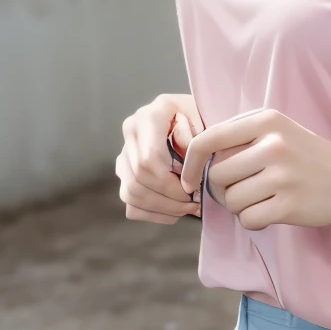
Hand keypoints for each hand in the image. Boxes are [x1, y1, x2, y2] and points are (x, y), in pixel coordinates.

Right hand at [116, 93, 203, 224]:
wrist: (191, 116)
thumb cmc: (201, 118)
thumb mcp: (205, 120)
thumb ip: (196, 138)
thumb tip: (183, 166)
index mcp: (150, 116)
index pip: (149, 159)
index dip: (170, 183)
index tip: (193, 191)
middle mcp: (131, 132)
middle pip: (139, 178)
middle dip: (168, 199)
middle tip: (193, 205)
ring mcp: (125, 152)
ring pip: (130, 193)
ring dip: (160, 208)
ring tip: (186, 209)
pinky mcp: (125, 171)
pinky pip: (130, 202)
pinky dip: (151, 213)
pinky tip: (173, 212)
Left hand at [178, 108, 330, 230]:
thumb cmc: (307, 156)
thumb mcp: (279, 130)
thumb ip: (241, 136)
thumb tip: (196, 158)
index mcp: (267, 121)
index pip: (209, 139)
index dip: (190, 162)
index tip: (187, 179)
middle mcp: (274, 145)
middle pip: (217, 175)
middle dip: (224, 188)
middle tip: (246, 187)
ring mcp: (282, 176)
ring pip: (230, 200)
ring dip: (240, 205)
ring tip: (263, 198)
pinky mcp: (288, 205)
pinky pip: (248, 219)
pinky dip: (254, 220)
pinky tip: (271, 211)